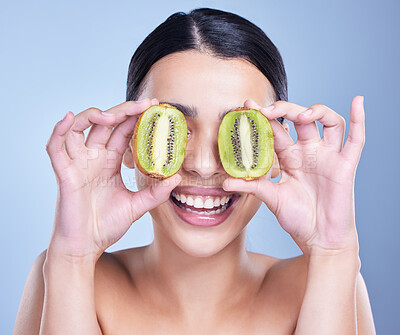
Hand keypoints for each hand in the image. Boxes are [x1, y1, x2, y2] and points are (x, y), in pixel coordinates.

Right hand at [45, 99, 180, 259]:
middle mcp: (93, 158)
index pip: (122, 132)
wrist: (85, 247)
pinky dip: (59, 131)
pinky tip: (69, 119)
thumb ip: (155, 192)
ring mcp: (77, 164)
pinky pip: (56, 147)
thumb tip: (177, 179)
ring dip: (93, 116)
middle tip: (144, 104)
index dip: (135, 117)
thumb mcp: (137, 206)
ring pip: (79, 128)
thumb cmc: (105, 226)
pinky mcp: (64, 174)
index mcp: (109, 162)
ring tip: (112, 116)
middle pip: (105, 124)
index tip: (153, 107)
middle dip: (123, 111)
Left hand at [223, 97, 364, 255]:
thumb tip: (224, 182)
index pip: (277, 129)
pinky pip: (356, 139)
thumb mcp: (271, 198)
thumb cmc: (297, 219)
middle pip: (299, 119)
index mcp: (289, 157)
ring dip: (316, 111)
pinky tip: (357, 101)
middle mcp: (308, 152)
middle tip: (267, 109)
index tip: (247, 106)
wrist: (319, 239)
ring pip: (327, 121)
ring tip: (301, 115)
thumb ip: (251, 185)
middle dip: (284, 109)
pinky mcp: (345, 165)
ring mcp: (328, 156)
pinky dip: (359, 119)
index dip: (264, 116)